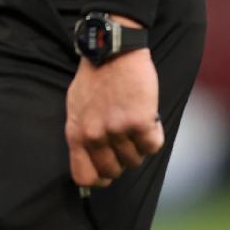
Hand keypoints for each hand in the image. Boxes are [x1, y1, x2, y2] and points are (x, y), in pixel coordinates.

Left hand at [65, 44, 162, 187]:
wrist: (113, 51)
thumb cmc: (95, 77)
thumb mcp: (76, 107)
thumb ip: (82, 134)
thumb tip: (88, 162)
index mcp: (75, 133)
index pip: (84, 177)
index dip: (99, 179)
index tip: (109, 171)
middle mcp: (94, 135)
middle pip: (113, 172)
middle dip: (123, 159)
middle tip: (126, 138)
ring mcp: (116, 130)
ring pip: (135, 159)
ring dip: (139, 143)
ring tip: (135, 119)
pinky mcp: (139, 122)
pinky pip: (153, 146)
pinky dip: (154, 134)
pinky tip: (148, 116)